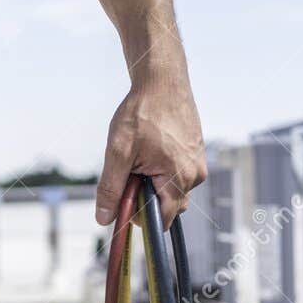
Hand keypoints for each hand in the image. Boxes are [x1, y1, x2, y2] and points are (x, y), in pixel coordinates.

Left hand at [95, 67, 206, 225]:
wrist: (162, 81)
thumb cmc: (142, 112)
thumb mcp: (118, 152)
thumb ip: (111, 189)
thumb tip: (104, 218)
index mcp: (179, 178)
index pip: (161, 220)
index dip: (139, 216)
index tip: (124, 200)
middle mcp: (195, 175)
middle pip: (166, 207)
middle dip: (145, 197)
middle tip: (130, 171)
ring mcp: (197, 164)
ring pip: (170, 190)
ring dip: (151, 182)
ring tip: (140, 155)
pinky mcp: (195, 155)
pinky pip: (176, 175)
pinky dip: (160, 170)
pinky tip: (150, 149)